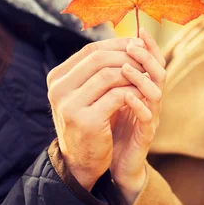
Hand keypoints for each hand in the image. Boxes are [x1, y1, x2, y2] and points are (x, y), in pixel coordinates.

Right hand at [47, 37, 145, 190]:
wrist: (80, 163)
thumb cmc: (88, 124)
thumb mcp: (85, 94)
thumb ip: (96, 71)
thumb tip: (128, 41)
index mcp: (56, 78)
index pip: (90, 50)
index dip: (116, 44)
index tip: (137, 45)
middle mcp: (58, 89)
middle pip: (99, 59)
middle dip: (127, 56)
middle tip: (145, 61)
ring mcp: (69, 105)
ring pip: (109, 75)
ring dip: (132, 74)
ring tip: (146, 77)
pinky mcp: (86, 120)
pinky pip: (117, 96)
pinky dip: (133, 92)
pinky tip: (143, 94)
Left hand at [110, 28, 165, 204]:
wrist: (114, 164)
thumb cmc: (112, 128)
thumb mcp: (109, 99)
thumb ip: (111, 79)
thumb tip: (99, 51)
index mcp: (143, 89)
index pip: (152, 62)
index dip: (149, 46)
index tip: (139, 30)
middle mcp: (150, 101)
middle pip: (158, 72)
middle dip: (146, 56)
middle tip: (131, 45)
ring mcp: (150, 117)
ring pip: (156, 92)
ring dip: (141, 77)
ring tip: (125, 67)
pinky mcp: (145, 135)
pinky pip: (147, 117)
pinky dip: (138, 105)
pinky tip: (126, 96)